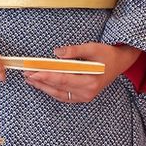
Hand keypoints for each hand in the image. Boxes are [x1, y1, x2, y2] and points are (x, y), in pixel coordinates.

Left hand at [22, 42, 141, 103]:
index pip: (63, 79)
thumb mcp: (92, 48)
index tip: (32, 72)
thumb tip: (56, 53)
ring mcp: (85, 97)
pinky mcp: (82, 97)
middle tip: (26, 74)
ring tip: (30, 80)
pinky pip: (63, 96)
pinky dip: (52, 91)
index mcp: (90, 81)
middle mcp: (87, 92)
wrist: (119, 63)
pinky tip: (42, 85)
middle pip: (58, 88)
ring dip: (43, 87)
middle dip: (41, 81)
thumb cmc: (106, 54)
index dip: (46, 76)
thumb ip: (74, 51)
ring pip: (59, 94)